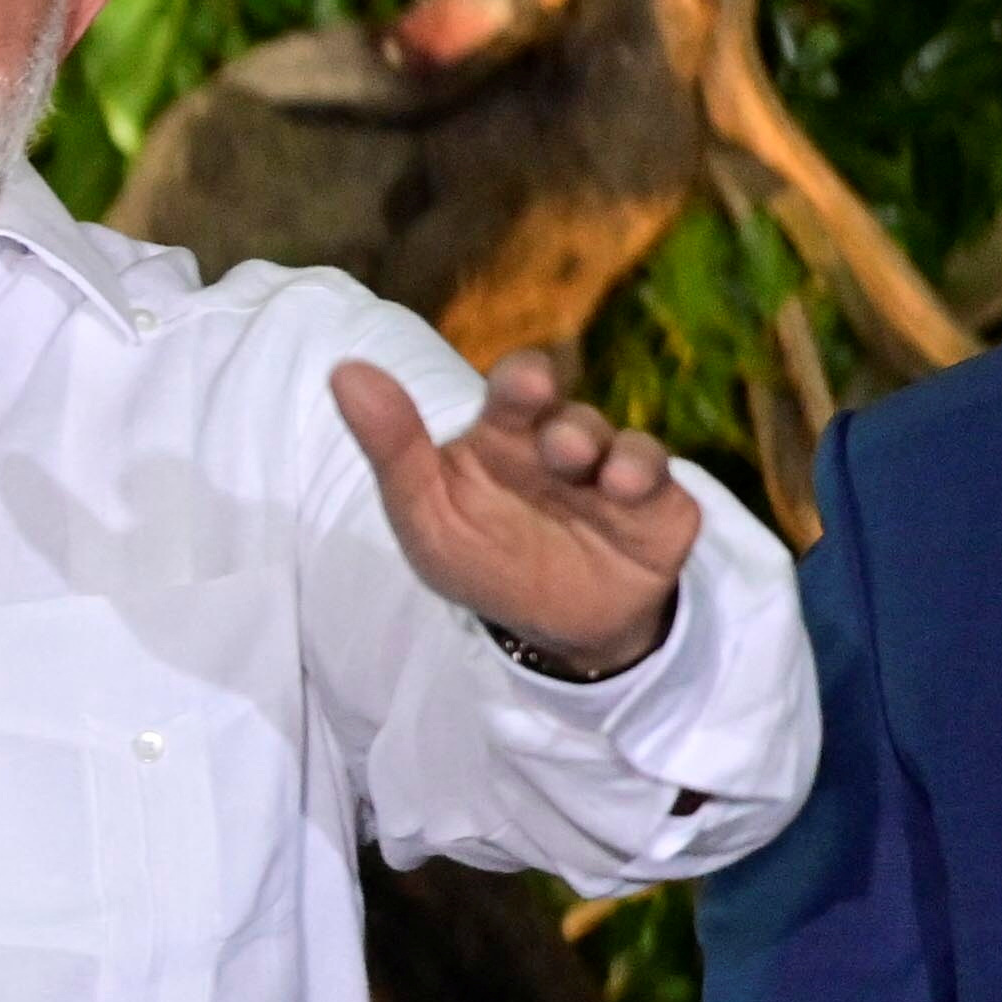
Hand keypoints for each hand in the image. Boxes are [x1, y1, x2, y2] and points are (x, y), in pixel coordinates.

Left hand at [329, 349, 700, 676]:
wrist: (558, 631)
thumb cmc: (485, 560)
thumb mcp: (426, 514)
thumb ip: (390, 448)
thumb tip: (345, 370)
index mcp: (502, 434)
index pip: (514, 388)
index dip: (519, 379)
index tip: (514, 383)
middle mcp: (558, 440)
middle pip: (557, 399)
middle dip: (546, 390)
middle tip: (532, 394)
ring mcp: (609, 468)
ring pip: (608, 434)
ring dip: (587, 440)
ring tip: (572, 457)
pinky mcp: (656, 503)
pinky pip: (655, 474)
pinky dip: (640, 472)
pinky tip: (620, 485)